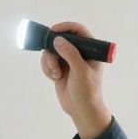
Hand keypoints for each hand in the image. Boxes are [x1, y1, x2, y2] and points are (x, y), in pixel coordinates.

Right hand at [41, 21, 111, 138]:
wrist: (81, 110)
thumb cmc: (87, 92)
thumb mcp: (81, 72)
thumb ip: (70, 54)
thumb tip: (58, 40)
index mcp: (90, 50)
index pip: (78, 31)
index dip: (65, 27)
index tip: (53, 31)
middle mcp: (79, 52)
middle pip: (60, 39)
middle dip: (53, 51)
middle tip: (54, 64)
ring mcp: (68, 60)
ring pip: (51, 50)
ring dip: (49, 62)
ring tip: (56, 75)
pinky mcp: (59, 67)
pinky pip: (47, 61)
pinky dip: (47, 69)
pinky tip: (54, 78)